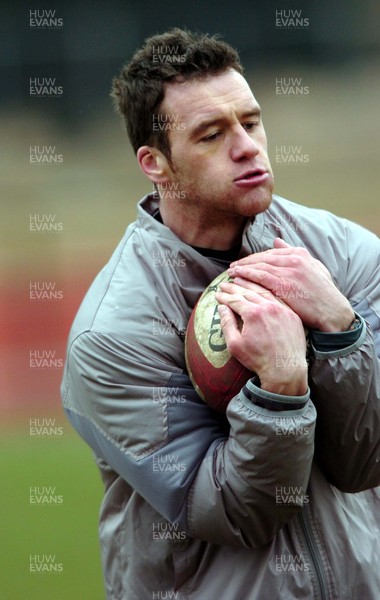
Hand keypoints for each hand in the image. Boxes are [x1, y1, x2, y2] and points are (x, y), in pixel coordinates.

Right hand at [215, 281, 307, 395]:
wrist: (286, 369)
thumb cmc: (258, 360)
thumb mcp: (235, 345)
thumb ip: (227, 324)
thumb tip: (222, 308)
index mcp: (253, 314)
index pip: (234, 299)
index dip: (224, 296)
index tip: (217, 294)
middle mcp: (268, 307)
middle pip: (247, 292)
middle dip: (234, 287)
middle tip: (224, 284)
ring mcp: (282, 310)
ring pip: (263, 292)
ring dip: (250, 285)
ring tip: (240, 281)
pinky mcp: (292, 315)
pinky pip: (277, 299)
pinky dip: (266, 293)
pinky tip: (260, 290)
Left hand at [227, 238, 354, 331]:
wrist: (332, 311)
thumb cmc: (323, 293)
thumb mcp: (314, 268)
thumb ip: (295, 253)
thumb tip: (277, 241)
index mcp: (300, 254)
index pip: (271, 252)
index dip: (255, 257)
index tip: (244, 262)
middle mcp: (294, 258)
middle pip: (262, 258)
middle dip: (245, 262)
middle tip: (232, 267)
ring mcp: (289, 270)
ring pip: (259, 266)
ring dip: (242, 268)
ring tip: (231, 273)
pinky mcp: (284, 284)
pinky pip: (260, 277)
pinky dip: (246, 276)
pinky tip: (237, 278)